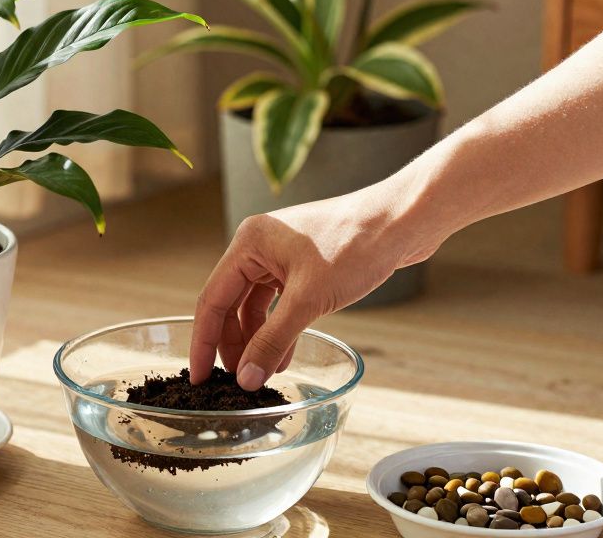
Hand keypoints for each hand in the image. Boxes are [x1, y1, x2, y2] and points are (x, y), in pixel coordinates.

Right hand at [190, 179, 439, 389]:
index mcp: (248, 243)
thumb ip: (273, 340)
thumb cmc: (356, 246)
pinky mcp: (303, 264)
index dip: (204, 340)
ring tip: (263, 372)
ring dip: (258, 339)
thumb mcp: (309, 300)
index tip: (198, 375)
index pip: (212, 299)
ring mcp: (281, 254)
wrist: (404, 221)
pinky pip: (278, 302)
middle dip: (234, 343)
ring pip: (255, 306)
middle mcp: (259, 245)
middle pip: (231, 304)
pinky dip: (279, 328)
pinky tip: (285, 353)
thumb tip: (246, 378)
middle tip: (235, 381)